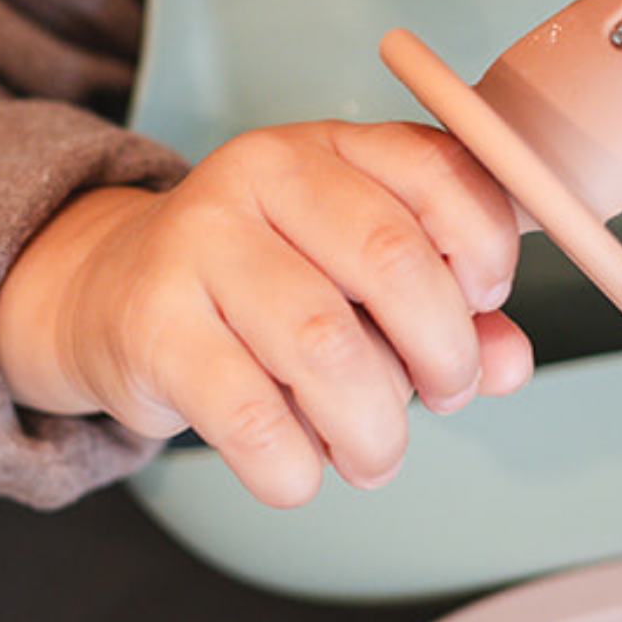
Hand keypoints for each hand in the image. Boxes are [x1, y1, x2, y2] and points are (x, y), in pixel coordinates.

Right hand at [0, 120, 533, 506]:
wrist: (111, 294)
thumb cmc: (266, 288)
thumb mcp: (359, 279)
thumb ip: (451, 310)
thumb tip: (510, 363)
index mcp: (331, 148)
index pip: (440, 171)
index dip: (487, 248)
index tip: (488, 304)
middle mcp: (262, 174)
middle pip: (391, 261)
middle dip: (445, 352)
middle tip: (447, 396)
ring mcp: (198, 243)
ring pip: (324, 345)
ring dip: (375, 425)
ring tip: (376, 455)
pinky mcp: (151, 324)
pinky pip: (249, 414)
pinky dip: (295, 465)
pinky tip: (301, 473)